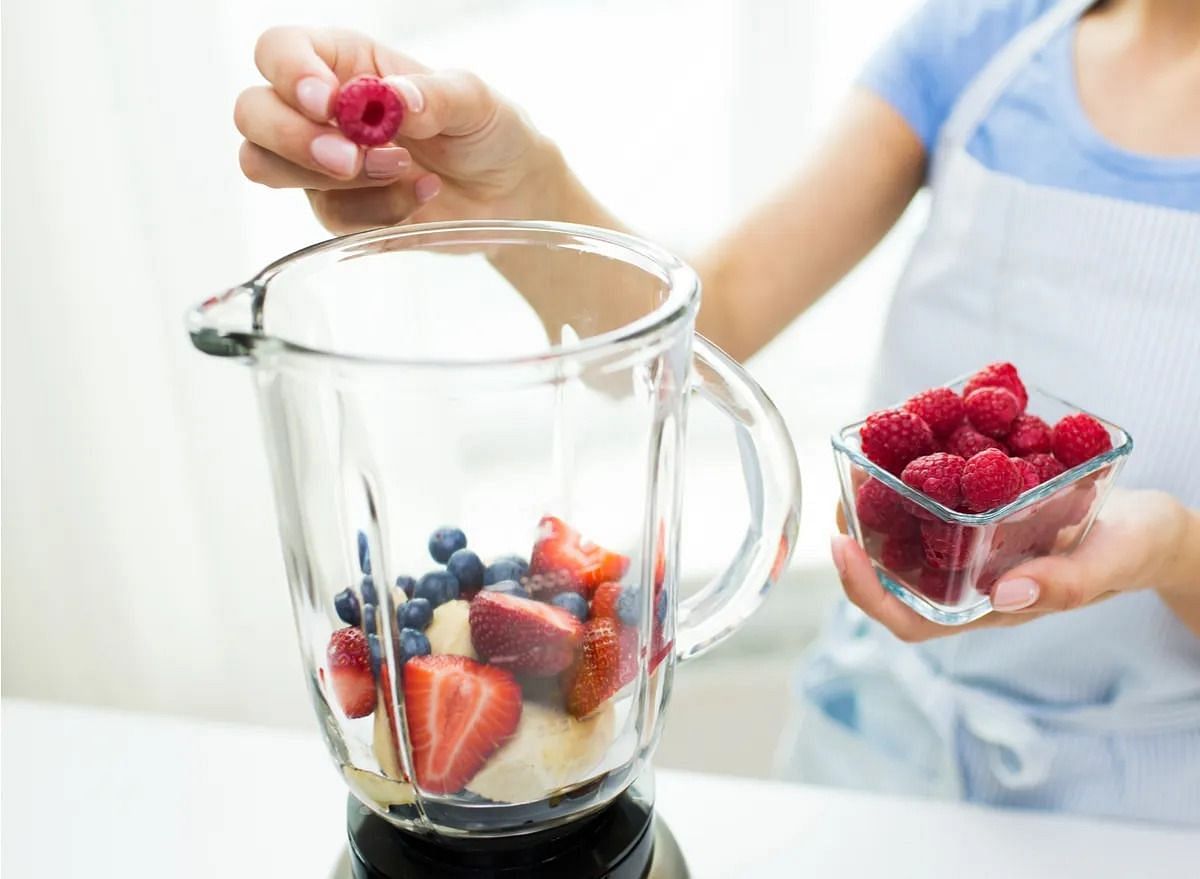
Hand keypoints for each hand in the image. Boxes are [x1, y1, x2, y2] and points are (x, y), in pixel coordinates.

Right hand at [235, 27, 565, 234]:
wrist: (507, 193)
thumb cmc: (486, 131)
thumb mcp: (474, 101)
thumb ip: (434, 95)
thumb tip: (393, 99)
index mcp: (343, 60)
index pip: (279, 51)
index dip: (289, 75)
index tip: (327, 103)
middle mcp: (318, 108)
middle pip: (252, 113)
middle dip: (294, 139)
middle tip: (349, 158)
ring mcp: (318, 162)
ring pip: (267, 167)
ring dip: (333, 179)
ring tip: (402, 171)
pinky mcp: (336, 208)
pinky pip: (327, 215)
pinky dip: (374, 212)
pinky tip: (418, 196)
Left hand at [831, 488, 1198, 641]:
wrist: (1153, 524)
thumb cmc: (1135, 552)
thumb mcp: (1110, 564)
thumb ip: (1067, 582)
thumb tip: (1006, 593)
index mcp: (986, 605)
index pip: (907, 617)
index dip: (866, 590)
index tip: (841, 546)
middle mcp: (967, 578)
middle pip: (893, 568)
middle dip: (860, 531)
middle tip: (843, 486)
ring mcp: (972, 545)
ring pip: (909, 529)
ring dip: (882, 497)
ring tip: (866, 455)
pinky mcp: (983, 508)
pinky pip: (938, 493)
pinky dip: (922, 463)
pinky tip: (916, 429)